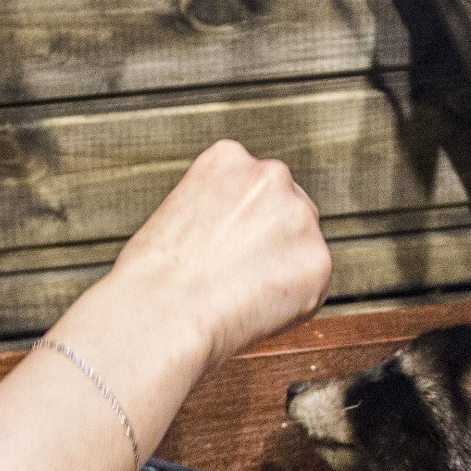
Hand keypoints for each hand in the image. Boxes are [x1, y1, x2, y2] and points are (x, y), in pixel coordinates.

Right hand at [96, 141, 330, 371]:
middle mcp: (272, 175)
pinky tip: (253, 312)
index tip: (225, 250)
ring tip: (238, 296)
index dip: (242, 228)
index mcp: (230, 158)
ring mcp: (299, 216)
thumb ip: (220, 212)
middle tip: (237, 279)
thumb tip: (243, 239)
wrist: (160, 310)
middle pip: (289, 213)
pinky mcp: (318, 261)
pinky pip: (311, 291)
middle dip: (271, 246)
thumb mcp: (178, 214)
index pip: (256, 190)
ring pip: (304, 251)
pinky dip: (290, 308)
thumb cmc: (152, 276)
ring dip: (282, 275)